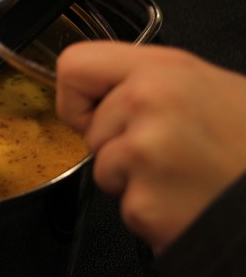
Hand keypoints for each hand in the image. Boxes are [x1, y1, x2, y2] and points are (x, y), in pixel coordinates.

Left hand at [55, 42, 245, 252]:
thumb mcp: (207, 84)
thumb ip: (149, 81)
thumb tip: (109, 92)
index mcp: (161, 69)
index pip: (73, 66)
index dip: (78, 97)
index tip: (95, 113)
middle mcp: (145, 103)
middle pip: (91, 132)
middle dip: (121, 148)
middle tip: (172, 152)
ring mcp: (142, 154)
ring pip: (104, 170)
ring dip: (137, 181)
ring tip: (186, 175)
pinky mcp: (144, 203)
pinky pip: (126, 207)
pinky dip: (153, 212)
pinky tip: (188, 199)